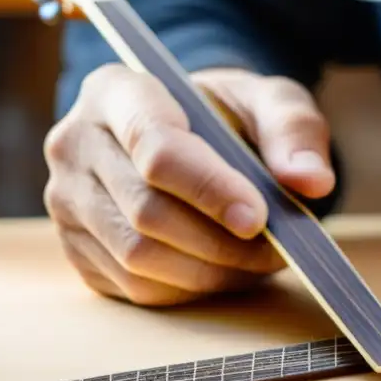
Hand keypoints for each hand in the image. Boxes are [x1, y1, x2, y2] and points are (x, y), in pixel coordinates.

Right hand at [43, 65, 334, 305]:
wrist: (195, 137)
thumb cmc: (230, 115)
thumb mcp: (271, 103)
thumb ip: (295, 131)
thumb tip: (311, 180)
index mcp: (117, 91)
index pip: (155, 146)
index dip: (209, 188)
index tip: (258, 217)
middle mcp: (76, 143)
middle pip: (147, 209)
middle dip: (221, 240)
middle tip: (276, 248)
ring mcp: (68, 199)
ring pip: (139, 256)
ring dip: (210, 271)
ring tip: (256, 261)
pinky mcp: (78, 247)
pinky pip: (134, 286)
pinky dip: (190, 289)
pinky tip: (224, 271)